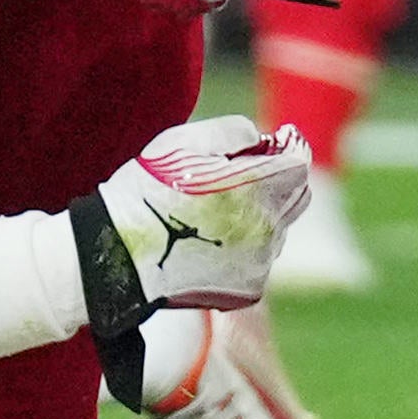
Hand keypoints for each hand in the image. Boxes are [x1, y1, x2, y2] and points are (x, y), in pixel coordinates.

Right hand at [70, 112, 309, 326]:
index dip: (288, 146)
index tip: (273, 139)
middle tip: (247, 168)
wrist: (120, 256)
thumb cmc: (147, 192)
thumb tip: (263, 138)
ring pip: (280, 226)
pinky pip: (263, 256)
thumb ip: (233, 131)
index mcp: (253, 191)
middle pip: (297, 195)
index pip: (297, 164)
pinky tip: (214, 234)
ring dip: (263, 210)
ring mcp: (259, 263)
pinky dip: (250, 241)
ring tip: (220, 204)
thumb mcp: (183, 142)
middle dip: (280, 176)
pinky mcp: (249, 288)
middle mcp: (265, 230)